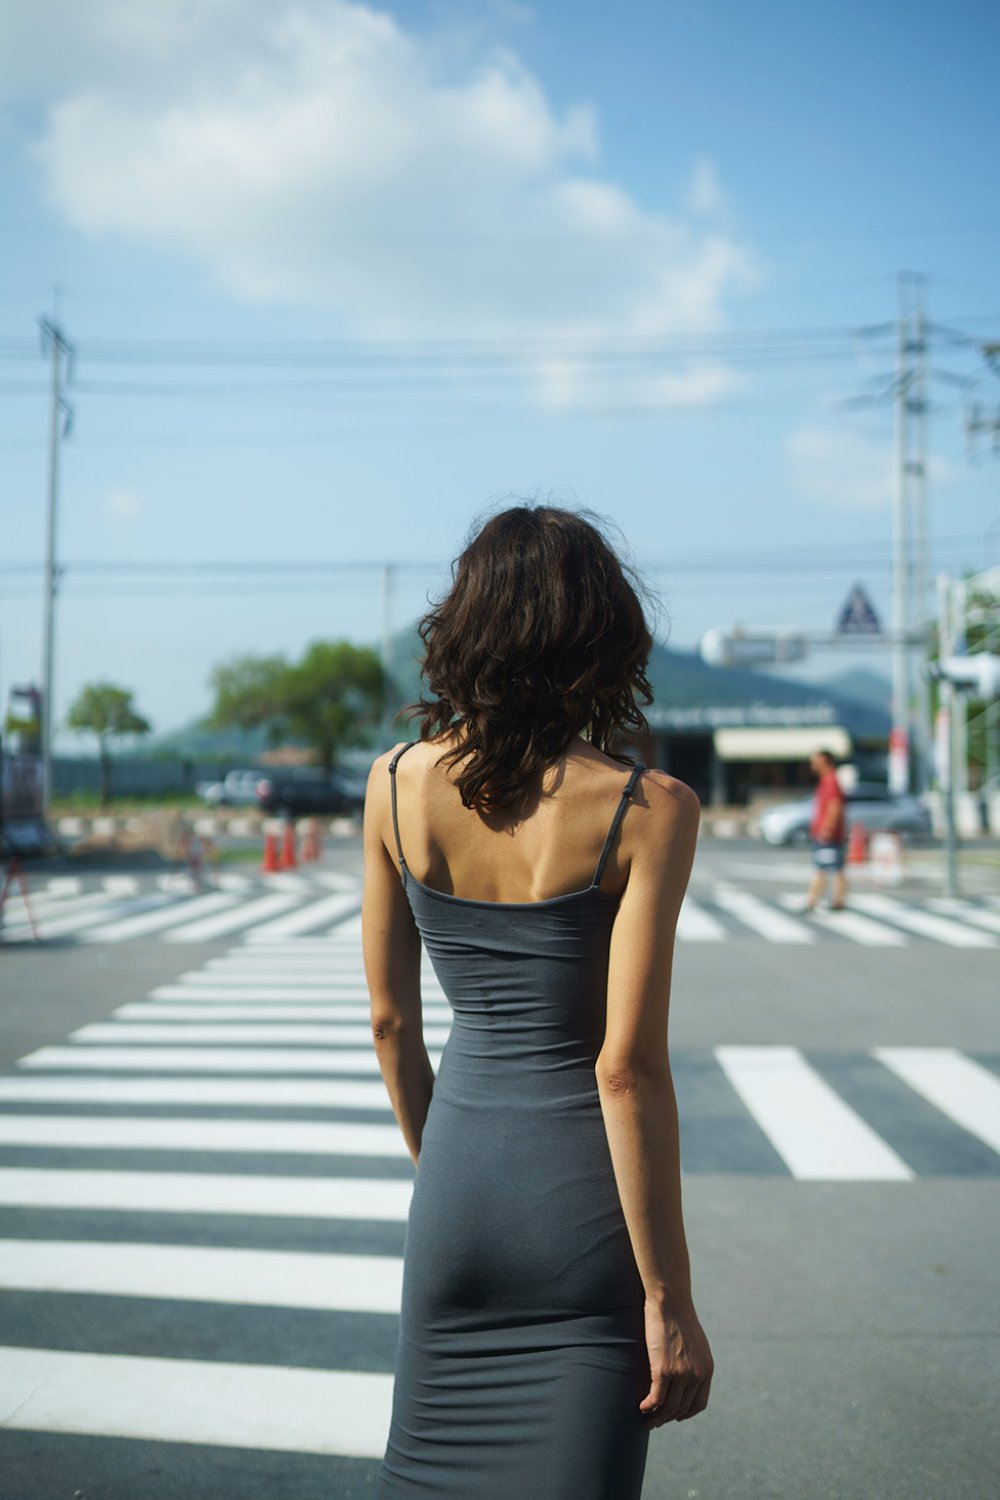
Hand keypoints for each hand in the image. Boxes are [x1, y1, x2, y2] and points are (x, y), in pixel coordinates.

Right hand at [638, 1296, 713, 1429]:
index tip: (674, 1416)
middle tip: (656, 1420)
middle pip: (681, 1409)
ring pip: (668, 1407)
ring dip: (657, 1417)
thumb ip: (694, 1360)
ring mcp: (680, 1374)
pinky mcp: (663, 1370)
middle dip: (668, 1418)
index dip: (685, 1413)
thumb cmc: (679, 1316)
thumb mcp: (695, 1342)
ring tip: (647, 1419)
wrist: (671, 1300)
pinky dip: (648, 1407)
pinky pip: (655, 1399)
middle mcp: (697, 1375)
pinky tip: (642, 1407)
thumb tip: (685, 1371)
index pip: (698, 1404)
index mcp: (707, 1369)